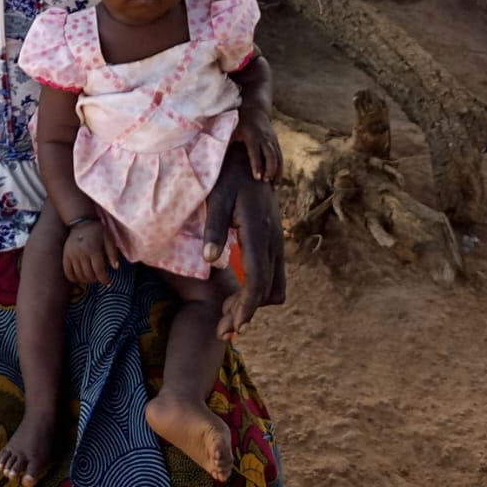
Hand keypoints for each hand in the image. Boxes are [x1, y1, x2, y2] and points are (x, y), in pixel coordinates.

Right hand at [61, 220, 118, 284]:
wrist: (81, 221)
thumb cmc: (98, 231)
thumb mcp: (109, 239)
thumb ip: (113, 253)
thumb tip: (115, 268)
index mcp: (93, 249)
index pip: (99, 270)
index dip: (105, 279)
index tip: (109, 282)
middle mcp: (82, 253)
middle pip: (89, 275)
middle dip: (97, 280)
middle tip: (100, 278)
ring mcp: (72, 255)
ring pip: (79, 275)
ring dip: (87, 280)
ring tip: (92, 277)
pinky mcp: (66, 255)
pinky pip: (68, 272)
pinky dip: (74, 278)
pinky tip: (80, 277)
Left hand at [203, 150, 285, 337]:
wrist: (250, 159)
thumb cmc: (228, 177)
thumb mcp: (215, 199)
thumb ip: (213, 229)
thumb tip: (209, 260)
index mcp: (258, 233)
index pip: (258, 281)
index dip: (247, 307)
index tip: (234, 327)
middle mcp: (274, 241)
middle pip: (267, 291)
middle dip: (246, 312)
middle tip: (222, 327)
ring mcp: (277, 242)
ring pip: (275, 287)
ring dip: (254, 303)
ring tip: (227, 311)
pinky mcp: (275, 241)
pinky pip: (274, 276)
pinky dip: (259, 290)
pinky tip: (238, 291)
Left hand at [231, 107, 282, 183]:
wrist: (255, 108)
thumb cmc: (239, 121)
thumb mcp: (231, 128)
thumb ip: (225, 141)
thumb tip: (214, 157)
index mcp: (252, 134)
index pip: (255, 151)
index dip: (257, 165)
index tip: (257, 178)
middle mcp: (264, 137)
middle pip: (271, 155)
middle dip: (270, 169)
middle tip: (265, 181)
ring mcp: (272, 140)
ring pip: (278, 157)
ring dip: (277, 171)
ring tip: (273, 186)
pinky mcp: (276, 142)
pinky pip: (280, 157)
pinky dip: (280, 169)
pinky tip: (276, 181)